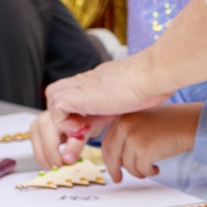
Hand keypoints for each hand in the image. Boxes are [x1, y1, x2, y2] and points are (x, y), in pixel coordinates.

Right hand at [32, 104, 96, 168]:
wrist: (79, 110)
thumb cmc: (84, 118)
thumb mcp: (85, 131)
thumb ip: (76, 145)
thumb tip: (67, 160)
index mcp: (52, 119)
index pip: (50, 149)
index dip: (59, 163)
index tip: (69, 168)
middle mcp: (40, 122)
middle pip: (41, 154)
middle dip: (54, 165)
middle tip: (67, 168)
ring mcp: (35, 126)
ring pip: (38, 155)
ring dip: (51, 162)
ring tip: (65, 161)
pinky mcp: (34, 132)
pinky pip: (38, 151)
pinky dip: (48, 157)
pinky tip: (59, 156)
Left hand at [48, 53, 180, 119]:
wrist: (153, 74)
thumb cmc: (152, 85)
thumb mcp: (130, 98)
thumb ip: (119, 105)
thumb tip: (124, 112)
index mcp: (98, 80)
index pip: (75, 95)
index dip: (77, 114)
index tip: (88, 130)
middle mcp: (87, 80)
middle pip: (58, 93)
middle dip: (63, 116)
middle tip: (80, 131)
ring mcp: (81, 84)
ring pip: (53, 98)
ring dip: (63, 120)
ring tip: (82, 131)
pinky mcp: (78, 93)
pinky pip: (56, 107)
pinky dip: (65, 121)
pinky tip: (84, 127)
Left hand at [99, 105, 198, 178]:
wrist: (189, 123)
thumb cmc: (170, 123)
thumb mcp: (142, 120)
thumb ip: (126, 132)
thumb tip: (114, 157)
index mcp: (122, 117)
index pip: (107, 143)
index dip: (109, 159)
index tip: (112, 168)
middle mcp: (125, 125)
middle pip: (112, 156)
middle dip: (115, 170)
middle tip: (118, 178)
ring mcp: (133, 137)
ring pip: (128, 165)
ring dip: (138, 171)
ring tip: (150, 167)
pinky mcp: (144, 149)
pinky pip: (141, 169)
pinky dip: (149, 171)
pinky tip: (157, 167)